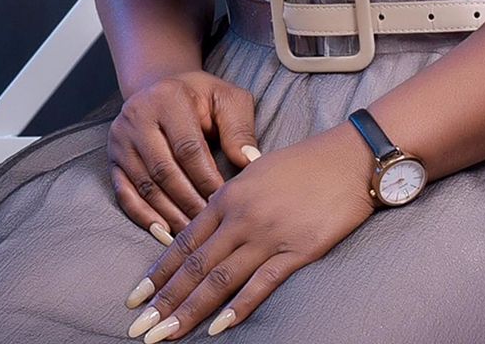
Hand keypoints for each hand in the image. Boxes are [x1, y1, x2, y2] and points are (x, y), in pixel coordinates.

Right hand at [108, 71, 259, 239]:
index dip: (206, 179)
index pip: (188, 148)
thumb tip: (249, 161)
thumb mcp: (227, 99)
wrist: (163, 90)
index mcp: (168, 97)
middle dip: (189, 202)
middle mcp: (138, 115)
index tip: (224, 201)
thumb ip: (239, 127)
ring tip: (192, 234)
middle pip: (164, 170)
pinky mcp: (113, 157)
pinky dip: (142, 215)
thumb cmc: (202, 98)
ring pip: (145, 185)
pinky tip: (163, 230)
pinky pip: (124, 193)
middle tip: (209, 224)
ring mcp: (121, 138)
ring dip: (169, 213)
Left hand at [121, 121, 376, 339]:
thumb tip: (206, 225)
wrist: (350, 159)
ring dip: (190, 311)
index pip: (184, 241)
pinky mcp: (297, 251)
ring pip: (220, 279)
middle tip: (139, 329)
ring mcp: (268, 235)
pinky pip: (262, 284)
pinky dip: (239, 308)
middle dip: (165, 301)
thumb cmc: (303, 163)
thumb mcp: (255, 170)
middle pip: (196, 265)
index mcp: (229, 195)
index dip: (159, 272)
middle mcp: (242, 216)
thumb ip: (229, 197)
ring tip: (166, 336)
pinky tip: (219, 329)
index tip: (135, 297)